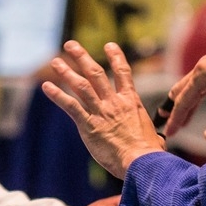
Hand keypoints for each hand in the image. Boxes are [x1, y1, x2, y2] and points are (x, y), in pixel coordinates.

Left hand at [43, 41, 163, 178]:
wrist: (140, 161)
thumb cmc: (149, 153)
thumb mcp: (154, 137)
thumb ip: (151, 135)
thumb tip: (158, 143)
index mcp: (131, 102)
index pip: (123, 73)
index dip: (116, 57)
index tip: (109, 45)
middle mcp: (114, 102)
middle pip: (96, 73)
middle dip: (82, 57)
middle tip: (71, 45)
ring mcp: (101, 112)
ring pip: (81, 85)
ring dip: (67, 72)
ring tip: (56, 61)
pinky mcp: (89, 125)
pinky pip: (71, 106)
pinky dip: (58, 95)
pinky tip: (47, 87)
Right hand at [164, 27, 205, 141]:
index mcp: (202, 74)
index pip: (183, 101)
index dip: (176, 119)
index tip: (169, 133)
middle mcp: (201, 67)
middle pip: (181, 92)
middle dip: (174, 110)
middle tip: (169, 127)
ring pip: (189, 87)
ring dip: (184, 103)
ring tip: (180, 119)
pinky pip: (199, 83)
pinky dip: (195, 96)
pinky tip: (195, 104)